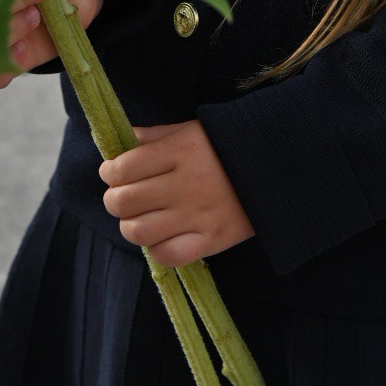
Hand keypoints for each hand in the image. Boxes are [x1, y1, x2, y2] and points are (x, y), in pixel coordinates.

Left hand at [98, 120, 254, 266]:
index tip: (111, 173)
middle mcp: (187, 183)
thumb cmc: (227, 146)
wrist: (276, 169)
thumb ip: (155, 135)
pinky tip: (160, 237)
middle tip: (121, 196)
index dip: (109, 172)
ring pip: (138, 231)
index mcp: (180, 150)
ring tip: (137, 218)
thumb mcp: (192, 130)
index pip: (123, 167)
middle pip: (124, 201)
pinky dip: (156, 249)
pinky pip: (167, 255)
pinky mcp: (211, 240)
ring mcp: (198, 215)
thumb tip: (121, 141)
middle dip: (113, 199)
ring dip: (129, 226)